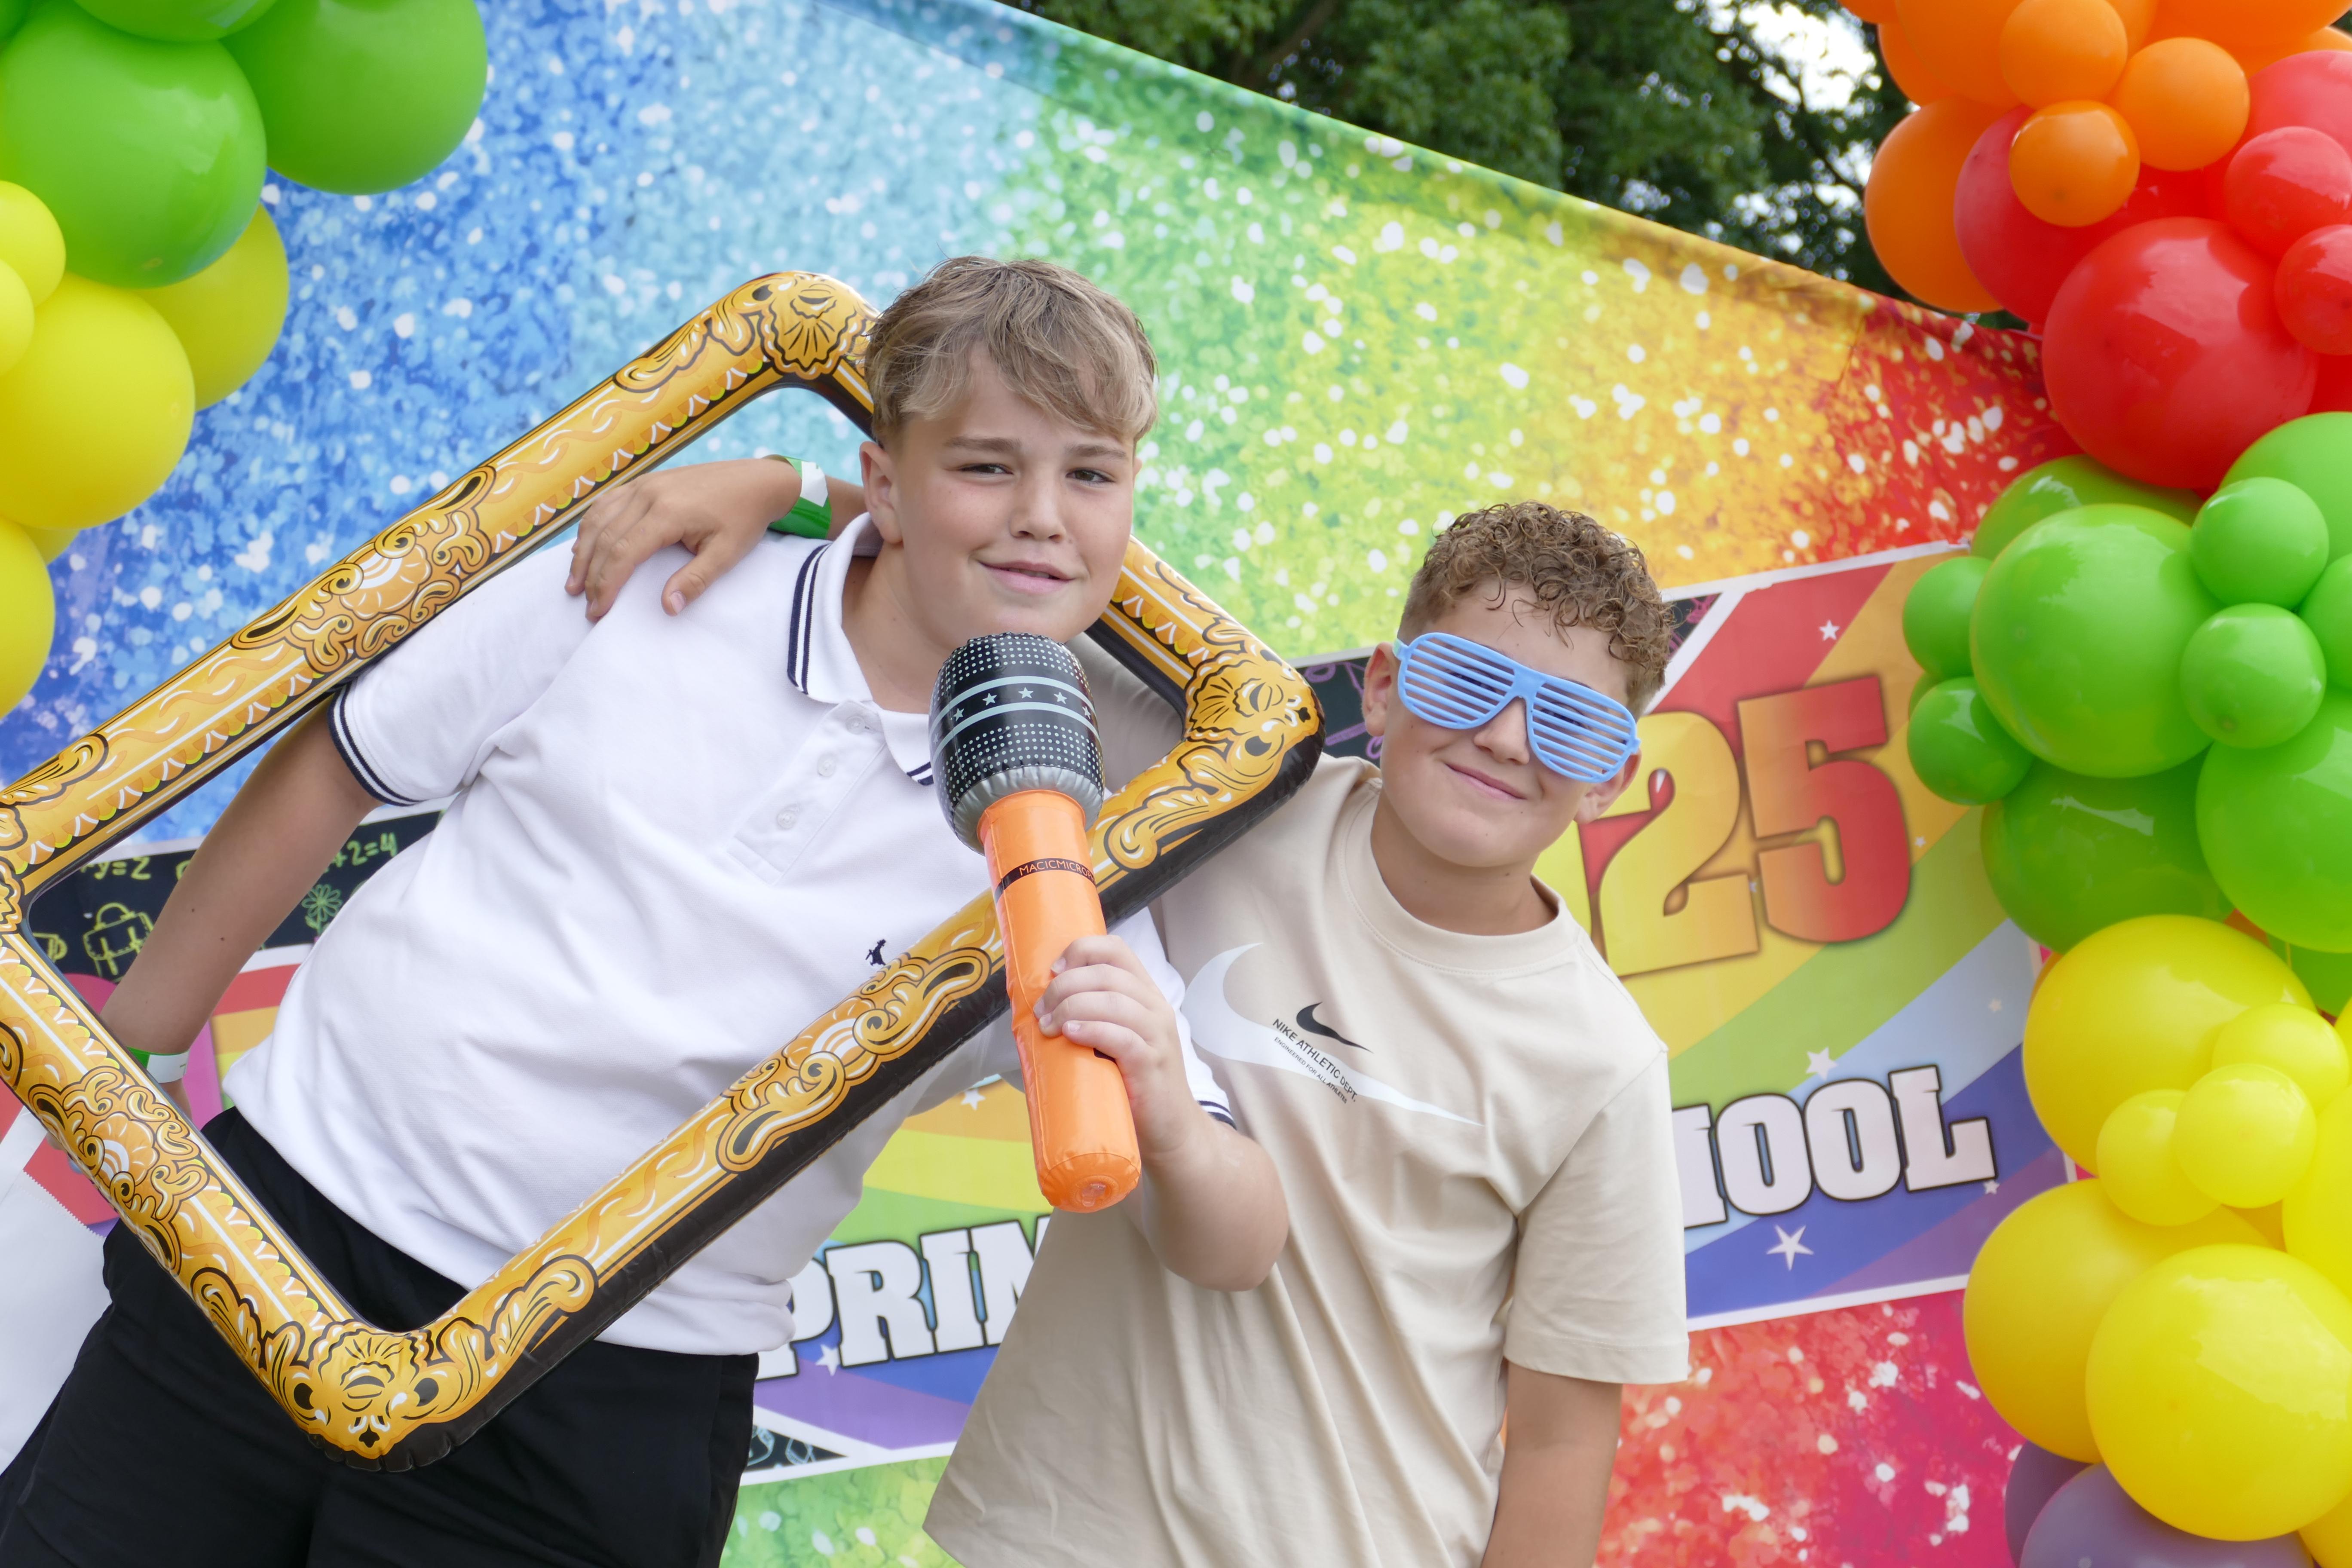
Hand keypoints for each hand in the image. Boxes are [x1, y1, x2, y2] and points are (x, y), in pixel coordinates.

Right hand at [565, 458, 822, 620]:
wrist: (757, 480)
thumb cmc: (744, 518)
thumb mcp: (728, 554)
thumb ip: (696, 580)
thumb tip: (667, 608)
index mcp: (668, 512)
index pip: (624, 552)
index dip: (608, 584)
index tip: (599, 611)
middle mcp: (649, 493)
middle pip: (606, 537)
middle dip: (592, 575)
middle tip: (587, 605)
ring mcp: (644, 484)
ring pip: (599, 518)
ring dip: (583, 551)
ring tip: (575, 582)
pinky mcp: (645, 481)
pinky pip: (607, 503)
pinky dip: (591, 526)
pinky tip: (584, 547)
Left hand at [1034, 933, 1211, 1165]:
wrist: (1170, 1130)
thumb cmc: (1132, 1085)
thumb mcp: (1115, 1041)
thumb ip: (1091, 1019)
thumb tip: (1039, 1009)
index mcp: (1145, 995)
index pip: (1116, 950)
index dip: (1081, 950)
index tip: (1054, 970)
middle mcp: (1155, 1008)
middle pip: (1106, 974)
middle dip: (1064, 986)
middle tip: (1042, 1012)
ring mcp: (1157, 1035)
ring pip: (1112, 1001)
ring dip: (1071, 1007)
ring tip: (1049, 1027)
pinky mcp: (1151, 1064)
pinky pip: (1121, 1037)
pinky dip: (1091, 1030)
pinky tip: (1071, 1035)